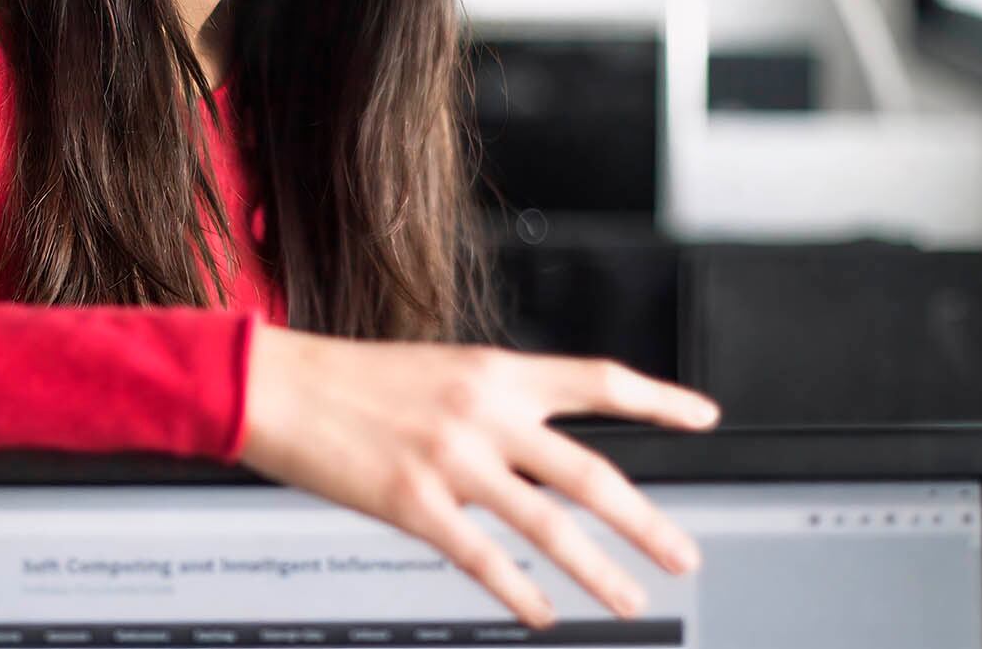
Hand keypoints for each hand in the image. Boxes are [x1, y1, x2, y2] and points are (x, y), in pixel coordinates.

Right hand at [238, 326, 719, 628]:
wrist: (279, 384)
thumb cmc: (352, 377)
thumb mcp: (439, 370)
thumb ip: (494, 404)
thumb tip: (539, 446)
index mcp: (494, 369)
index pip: (598, 381)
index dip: (659, 400)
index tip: (702, 416)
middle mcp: (484, 411)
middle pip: (591, 471)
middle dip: (647, 522)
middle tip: (684, 555)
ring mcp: (452, 459)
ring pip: (550, 525)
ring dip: (601, 571)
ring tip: (632, 600)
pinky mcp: (415, 503)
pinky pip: (485, 559)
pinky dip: (523, 591)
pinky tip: (544, 612)